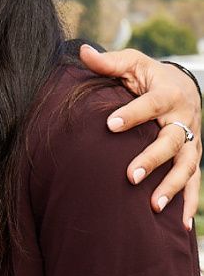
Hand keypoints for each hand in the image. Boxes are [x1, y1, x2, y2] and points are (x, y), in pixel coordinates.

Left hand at [80, 45, 202, 226]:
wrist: (182, 86)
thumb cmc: (148, 76)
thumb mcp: (131, 63)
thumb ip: (108, 62)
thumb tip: (82, 51)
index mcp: (167, 95)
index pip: (150, 105)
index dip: (132, 114)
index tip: (110, 124)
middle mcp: (183, 120)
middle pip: (171, 142)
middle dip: (152, 159)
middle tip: (129, 176)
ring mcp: (191, 141)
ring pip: (187, 166)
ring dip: (172, 187)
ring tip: (154, 206)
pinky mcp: (193, 156)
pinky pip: (194, 181)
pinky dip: (188, 202)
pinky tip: (178, 224)